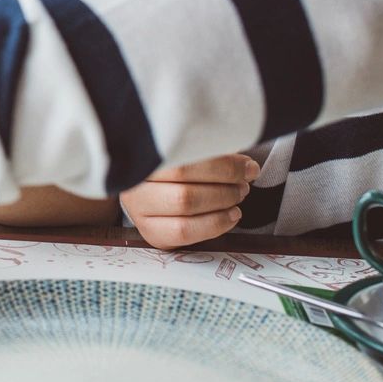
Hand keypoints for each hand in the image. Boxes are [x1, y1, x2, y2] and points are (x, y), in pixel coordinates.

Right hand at [119, 153, 259, 248]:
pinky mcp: (150, 233)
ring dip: (222, 202)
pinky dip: (215, 224)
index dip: (222, 164)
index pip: (185, 159)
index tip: (248, 166)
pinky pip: (185, 232)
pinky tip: (231, 215)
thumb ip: (208, 148)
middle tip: (244, 182)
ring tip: (239, 196)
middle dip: (225, 184)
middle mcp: (134, 182)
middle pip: (185, 182)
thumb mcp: (187, 151)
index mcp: (142, 153)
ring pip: (185, 206)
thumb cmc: (174, 167)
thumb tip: (243, 159)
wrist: (149, 191)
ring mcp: (139, 210)